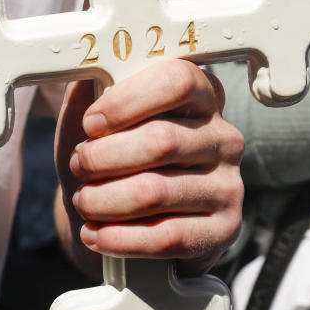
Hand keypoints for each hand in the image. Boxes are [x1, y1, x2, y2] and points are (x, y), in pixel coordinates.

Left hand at [54, 59, 243, 273]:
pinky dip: (119, 238)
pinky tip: (95, 234)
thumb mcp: (96, 123)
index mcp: (200, 96)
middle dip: (104, 157)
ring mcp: (229, 185)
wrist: (125, 222)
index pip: (177, 81)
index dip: (126, 102)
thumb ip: (90, 94)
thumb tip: (82, 70)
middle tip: (80, 166)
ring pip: (155, 192)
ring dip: (103, 200)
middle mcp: (223, 137)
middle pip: (161, 140)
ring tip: (84, 201)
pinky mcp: (224, 230)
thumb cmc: (112, 161)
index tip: (91, 123)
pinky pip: (166, 237)